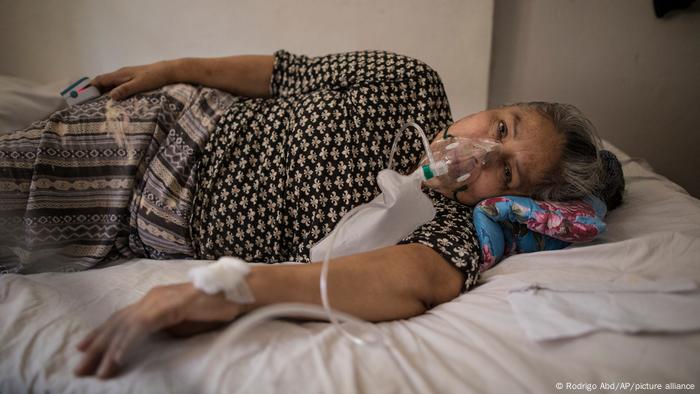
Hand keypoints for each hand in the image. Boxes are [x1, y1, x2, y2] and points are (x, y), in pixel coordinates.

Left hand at [74, 282, 240, 378]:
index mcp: (154, 300)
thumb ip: (165, 328)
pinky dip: (128, 344)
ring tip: (97, 371)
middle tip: (79, 368)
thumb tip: (152, 338)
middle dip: (96, 346)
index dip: (102, 334)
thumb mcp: (184, 322)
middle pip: (117, 322)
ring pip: (125, 326)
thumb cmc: (216, 307)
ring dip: (109, 351)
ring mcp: (159, 300)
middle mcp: (152, 297)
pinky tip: (117, 358)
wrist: (237, 294)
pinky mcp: (168, 306)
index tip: (85, 350)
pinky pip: (142, 327)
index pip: (121, 318)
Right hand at [91, 60, 176, 100]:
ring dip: (102, 92)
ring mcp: (126, 76)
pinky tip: (113, 99)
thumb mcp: (139, 85)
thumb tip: (110, 96)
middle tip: (85, 102)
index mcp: (120, 74)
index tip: (80, 95)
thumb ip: (125, 89)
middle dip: (93, 91)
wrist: (167, 71)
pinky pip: (117, 85)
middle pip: (103, 82)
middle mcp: (121, 74)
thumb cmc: (154, 77)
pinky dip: (111, 91)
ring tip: (96, 103)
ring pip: (110, 84)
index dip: (89, 87)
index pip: (100, 80)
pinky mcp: (132, 79)